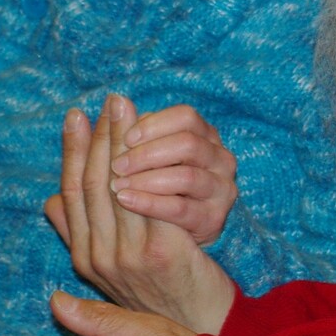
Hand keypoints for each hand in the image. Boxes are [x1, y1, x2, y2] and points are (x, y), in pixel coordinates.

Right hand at [44, 95, 235, 332]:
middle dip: (100, 136)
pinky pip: (149, 199)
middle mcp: (99, 258)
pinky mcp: (160, 252)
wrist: (199, 325)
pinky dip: (149, 167)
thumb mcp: (111, 269)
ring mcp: (128, 256)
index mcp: (84, 258)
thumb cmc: (159, 294)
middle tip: (109, 101)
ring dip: (122, 142)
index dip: (72, 151)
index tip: (76, 117)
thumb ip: (82, 233)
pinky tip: (154, 141)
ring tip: (126, 109)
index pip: (71, 193)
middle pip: (93, 183)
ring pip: (118, 185)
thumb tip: (51, 200)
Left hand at [106, 103, 236, 244]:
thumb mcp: (149, 157)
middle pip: (188, 144)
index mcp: (206, 136)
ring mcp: (221, 189)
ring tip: (117, 185)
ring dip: (146, 179)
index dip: (154, 125)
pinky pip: (181, 208)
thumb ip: (135, 133)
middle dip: (147, 153)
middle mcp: (220, 159)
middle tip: (117, 165)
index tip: (125, 138)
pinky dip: (150, 202)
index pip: (186, 117)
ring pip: (187, 176)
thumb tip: (114, 101)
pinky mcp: (214, 218)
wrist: (176, 234)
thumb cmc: (158, 185)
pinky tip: (126, 200)